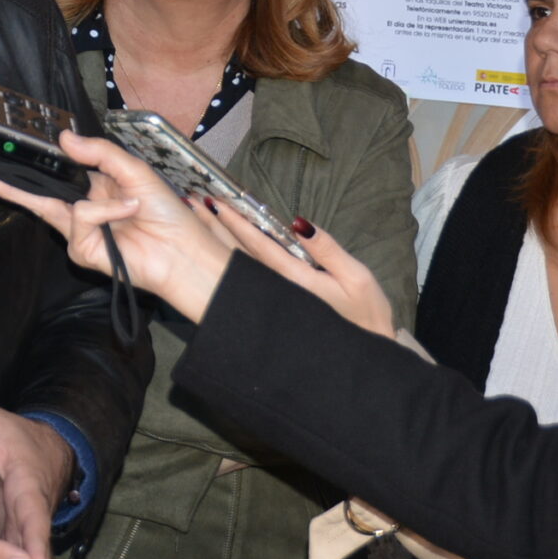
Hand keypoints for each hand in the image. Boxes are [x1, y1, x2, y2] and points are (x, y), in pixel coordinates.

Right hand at [0, 132, 233, 321]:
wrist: (182, 251)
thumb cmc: (166, 213)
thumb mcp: (134, 170)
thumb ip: (98, 153)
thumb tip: (63, 139)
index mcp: (96, 187)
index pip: (60, 173)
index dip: (40, 162)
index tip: (15, 149)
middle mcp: (85, 210)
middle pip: (40, 195)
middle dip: (12, 185)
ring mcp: (81, 233)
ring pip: (60, 206)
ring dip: (100, 202)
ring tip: (133, 205)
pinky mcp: (82, 251)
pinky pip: (81, 219)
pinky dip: (105, 213)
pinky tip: (127, 215)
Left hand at [208, 206, 398, 340]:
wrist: (363, 356)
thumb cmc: (366, 313)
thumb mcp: (355, 277)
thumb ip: (327, 250)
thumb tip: (298, 223)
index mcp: (293, 280)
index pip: (258, 245)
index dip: (236, 223)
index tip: (215, 202)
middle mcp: (275, 288)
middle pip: (239, 251)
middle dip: (216, 226)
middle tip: (191, 202)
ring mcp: (272, 296)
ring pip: (240, 262)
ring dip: (218, 238)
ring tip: (199, 216)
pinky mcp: (275, 301)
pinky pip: (248, 272)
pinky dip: (232, 254)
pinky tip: (219, 242)